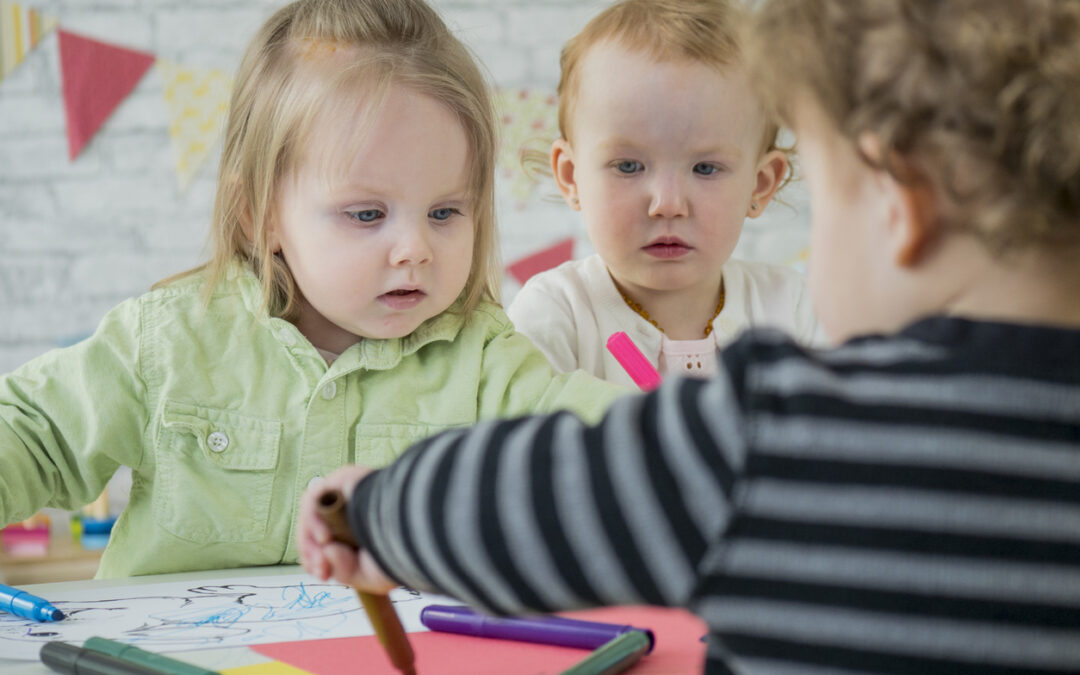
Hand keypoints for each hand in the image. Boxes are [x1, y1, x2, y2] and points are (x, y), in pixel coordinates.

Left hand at [297, 465, 396, 593]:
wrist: (414, 527)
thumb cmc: (401, 551)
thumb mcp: (370, 575)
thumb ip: (344, 571)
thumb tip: (327, 553)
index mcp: (361, 527)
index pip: (329, 540)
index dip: (319, 558)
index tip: (323, 575)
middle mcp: (353, 507)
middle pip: (318, 528)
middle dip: (313, 553)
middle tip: (321, 570)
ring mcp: (348, 491)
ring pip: (314, 514)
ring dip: (311, 539)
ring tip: (322, 556)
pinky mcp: (344, 477)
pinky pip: (316, 498)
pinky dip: (313, 521)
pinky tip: (325, 538)